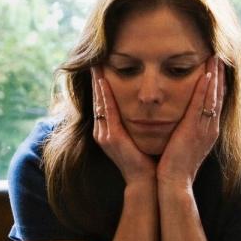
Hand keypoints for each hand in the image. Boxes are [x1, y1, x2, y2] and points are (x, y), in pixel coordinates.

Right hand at [91, 66, 156, 184]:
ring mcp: (104, 135)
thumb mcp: (138, 136)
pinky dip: (104, 95)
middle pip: (97, 99)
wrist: (146, 181)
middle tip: (94, 58)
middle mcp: (102, 131)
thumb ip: (135, 122)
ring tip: (96, 64)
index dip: (100, 84)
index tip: (101, 66)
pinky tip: (104, 81)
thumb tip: (145, 106)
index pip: (103, 102)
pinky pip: (106, 111)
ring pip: (99, 102)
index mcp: (108, 131)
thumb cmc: (146, 159)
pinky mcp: (110, 138)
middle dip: (96, 79)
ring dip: (97, 83)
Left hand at [157, 55, 223, 188]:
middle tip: (219, 56)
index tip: (216, 67)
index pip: (215, 102)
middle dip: (219, 75)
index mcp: (208, 131)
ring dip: (215, 76)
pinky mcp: (195, 130)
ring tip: (215, 57)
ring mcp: (205, 129)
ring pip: (213, 97)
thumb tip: (180, 121)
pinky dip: (206, 89)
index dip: (217, 84)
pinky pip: (202, 105)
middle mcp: (211, 128)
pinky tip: (206, 74)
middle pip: (219, 96)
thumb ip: (185, 131)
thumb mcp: (183, 144)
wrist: (174, 183)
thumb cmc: (174, 166)